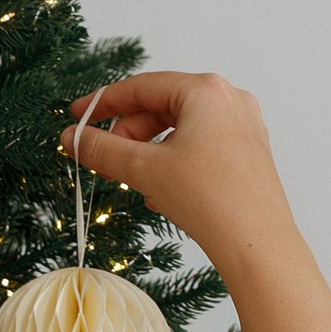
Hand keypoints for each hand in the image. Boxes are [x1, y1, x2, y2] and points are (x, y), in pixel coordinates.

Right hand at [64, 72, 330, 331]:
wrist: (258, 245)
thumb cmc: (209, 199)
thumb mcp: (144, 169)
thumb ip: (102, 149)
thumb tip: (72, 139)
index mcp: (205, 90)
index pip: (141, 87)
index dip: (103, 102)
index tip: (77, 116)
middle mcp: (229, 100)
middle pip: (162, 107)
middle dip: (127, 134)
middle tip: (103, 160)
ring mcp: (244, 126)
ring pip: (180, 129)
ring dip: (149, 152)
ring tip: (131, 180)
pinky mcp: (249, 153)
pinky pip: (201, 146)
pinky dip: (174, 161)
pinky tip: (160, 192)